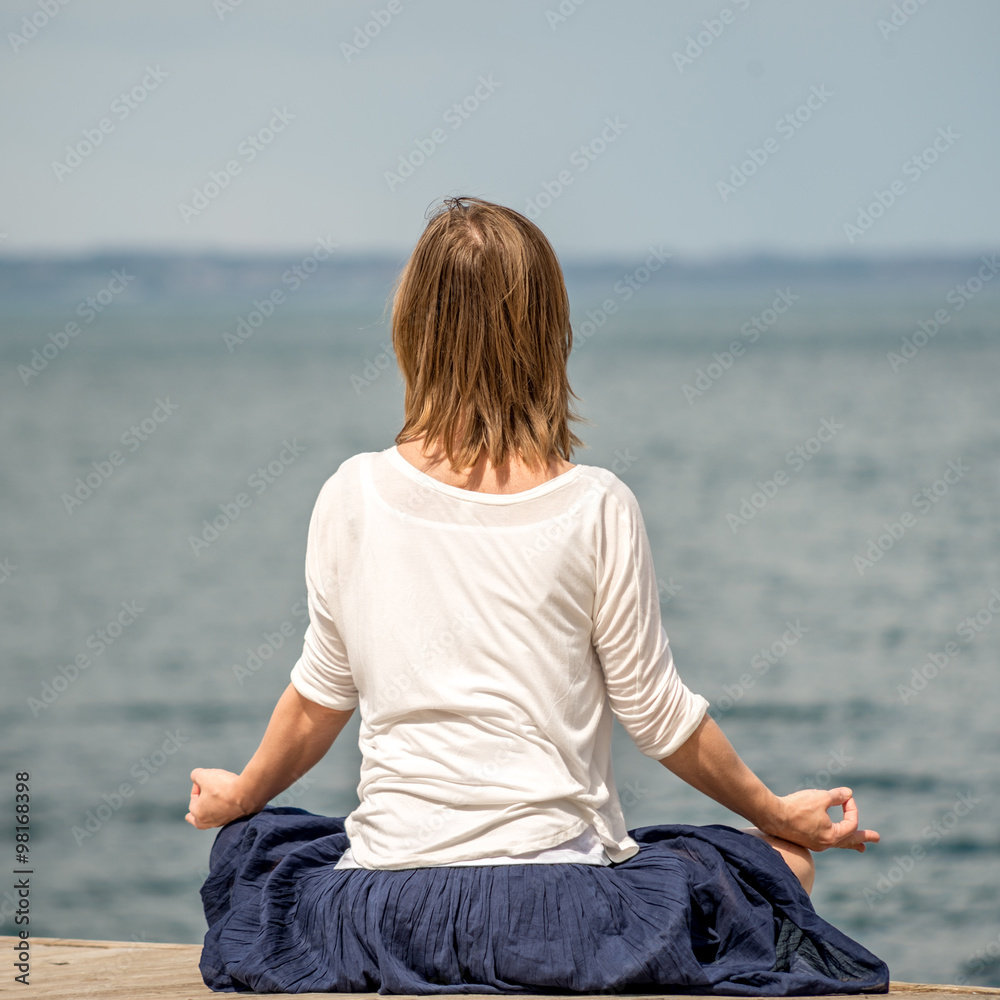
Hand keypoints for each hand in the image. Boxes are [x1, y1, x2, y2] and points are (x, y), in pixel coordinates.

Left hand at [185, 768, 254, 829]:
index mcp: (199, 814)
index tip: (205, 779)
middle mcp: (210, 821)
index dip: (197, 787)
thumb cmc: (223, 786)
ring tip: (212, 805)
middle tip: (189, 816)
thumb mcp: (205, 776)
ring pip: (213, 819)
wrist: (248, 793)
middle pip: (198, 821)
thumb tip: (196, 777)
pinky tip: (229, 802)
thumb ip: (196, 775)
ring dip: (212, 809)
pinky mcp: (237, 818)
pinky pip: (227, 815)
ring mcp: (224, 821)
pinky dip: (225, 809)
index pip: (193, 800)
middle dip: (195, 815)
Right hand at [764, 787, 879, 852]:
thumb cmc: (797, 807)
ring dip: (849, 841)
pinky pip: (826, 840)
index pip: (850, 823)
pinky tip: (832, 836)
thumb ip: (837, 796)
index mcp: (832, 836)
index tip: (846, 797)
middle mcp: (825, 844)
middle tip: (877, 838)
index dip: (851, 808)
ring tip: (861, 847)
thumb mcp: (820, 798)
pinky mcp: (805, 839)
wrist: (771, 815)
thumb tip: (848, 794)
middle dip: (862, 837)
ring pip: (837, 842)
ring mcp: (815, 843)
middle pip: (849, 840)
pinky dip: (835, 838)